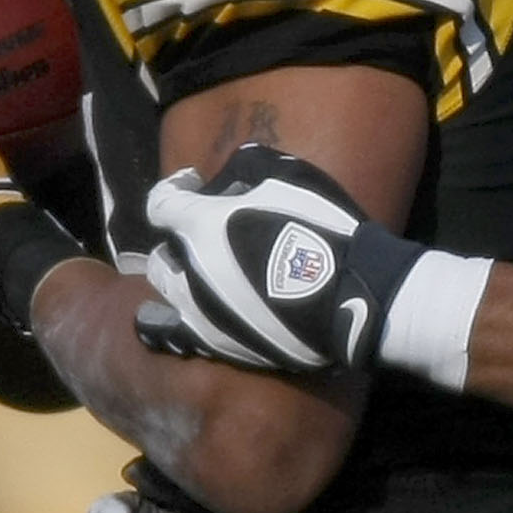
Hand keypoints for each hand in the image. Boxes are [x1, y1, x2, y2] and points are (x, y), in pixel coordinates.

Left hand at [136, 146, 430, 374]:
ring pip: (168, 296)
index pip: (161, 204)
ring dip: (183, 281)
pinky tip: (208, 312)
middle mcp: (189, 273)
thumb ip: (247, 167)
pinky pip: (183, 333)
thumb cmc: (322, 229)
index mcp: (201, 227)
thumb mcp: (288, 176)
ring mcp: (200, 314)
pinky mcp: (218, 345)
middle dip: (180, 242)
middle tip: (207, 236)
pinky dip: (188, 319)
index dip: (175, 188)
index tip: (195, 184)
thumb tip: (229, 176)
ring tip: (208, 277)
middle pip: (163, 256)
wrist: (351, 297)